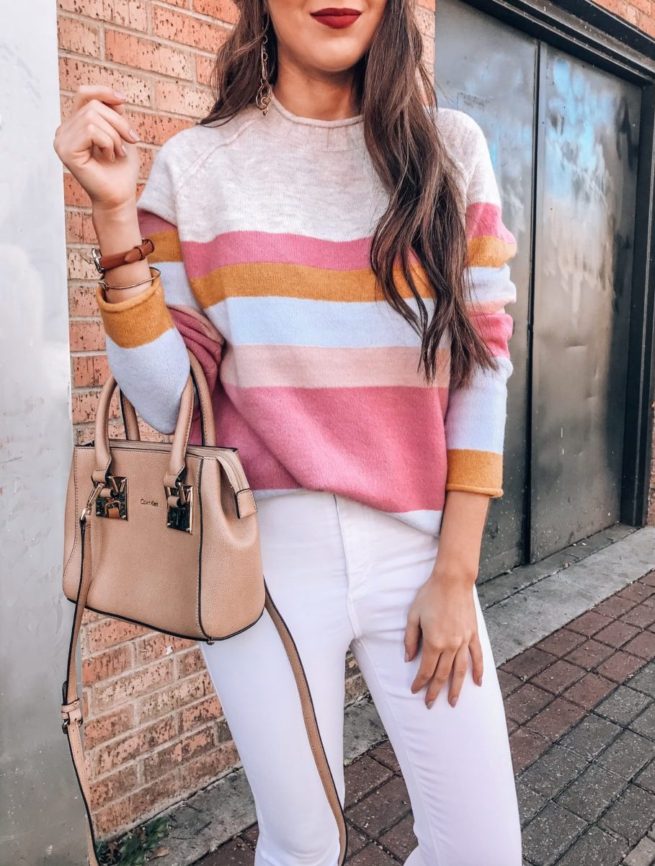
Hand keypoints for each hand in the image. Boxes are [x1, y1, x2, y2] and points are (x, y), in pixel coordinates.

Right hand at [53, 84, 140, 212]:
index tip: (123, 99)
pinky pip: (90, 130)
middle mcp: (64, 131)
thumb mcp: (121, 134)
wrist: (120, 196)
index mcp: (75, 126)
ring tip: (118, 152)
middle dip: (118, 122)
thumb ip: (114, 113)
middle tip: (131, 141)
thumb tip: (114, 95)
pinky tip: (110, 157)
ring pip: (92, 117)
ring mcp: (61, 141)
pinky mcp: (65, 151)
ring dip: (114, 135)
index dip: (103, 91)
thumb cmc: (121, 169)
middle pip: (93, 105)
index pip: (84, 94)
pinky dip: (107, 142)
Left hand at [404, 565, 483, 708]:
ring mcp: (464, 641)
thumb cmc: (430, 595)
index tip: (414, 691)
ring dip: (457, 688)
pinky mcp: (473, 635)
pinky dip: (478, 671)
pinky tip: (477, 683)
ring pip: (461, 671)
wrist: (453, 580)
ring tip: (453, 702)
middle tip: (430, 704)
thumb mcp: (413, 616)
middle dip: (435, 691)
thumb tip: (408, 659)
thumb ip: (410, 639)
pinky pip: (477, 657)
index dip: (419, 683)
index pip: (426, 670)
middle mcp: (451, 645)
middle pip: (442, 674)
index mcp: (434, 642)